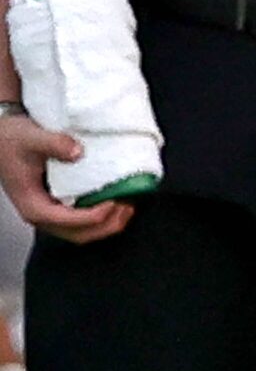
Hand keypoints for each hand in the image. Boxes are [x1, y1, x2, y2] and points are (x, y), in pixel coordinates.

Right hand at [0, 114, 132, 243]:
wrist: (2, 136)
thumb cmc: (12, 139)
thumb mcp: (30, 136)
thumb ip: (54, 143)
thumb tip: (77, 152)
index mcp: (32, 206)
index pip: (68, 221)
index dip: (95, 215)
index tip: (114, 201)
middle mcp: (41, 216)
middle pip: (79, 234)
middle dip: (107, 225)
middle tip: (127, 206)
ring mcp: (50, 214)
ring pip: (83, 232)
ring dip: (108, 224)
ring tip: (127, 206)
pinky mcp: (57, 207)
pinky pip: (82, 222)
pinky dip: (102, 217)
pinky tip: (116, 202)